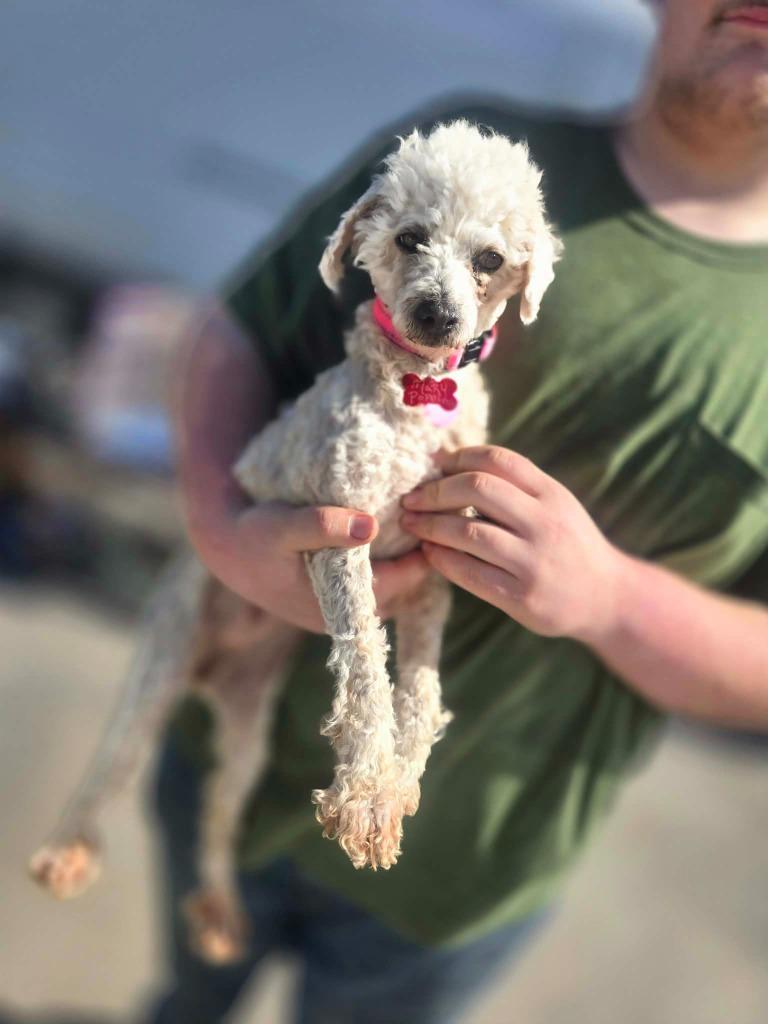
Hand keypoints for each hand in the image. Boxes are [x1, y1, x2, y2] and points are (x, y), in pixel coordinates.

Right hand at [196, 500, 429, 632]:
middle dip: (419, 557)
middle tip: (433, 518)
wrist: (225, 546)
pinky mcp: (335, 597)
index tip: (432, 521)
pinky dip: (388, 560)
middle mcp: (342, 616)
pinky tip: (393, 533)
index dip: (421, 554)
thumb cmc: (254, 535)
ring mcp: (339, 609)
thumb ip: (324, 525)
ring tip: (417, 523)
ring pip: (390, 587)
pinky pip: (375, 582)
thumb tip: (370, 526)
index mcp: (335, 606)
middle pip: (401, 589)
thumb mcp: (284, 525)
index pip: (400, 584)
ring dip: (405, 559)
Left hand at [400, 446, 621, 641]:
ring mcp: (534, 561)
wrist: (606, 597)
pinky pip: (470, 573)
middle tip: (410, 499)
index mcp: (551, 494)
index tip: (434, 466)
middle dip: (435, 491)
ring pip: (468, 532)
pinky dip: (442, 559)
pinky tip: (429, 553)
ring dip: (430, 526)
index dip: (459, 457)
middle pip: (479, 489)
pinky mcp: (522, 597)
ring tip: (412, 525)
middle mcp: (545, 523)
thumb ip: (509, 483)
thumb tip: (442, 456)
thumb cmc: (566, 543)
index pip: (499, 460)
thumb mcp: (552, 504)